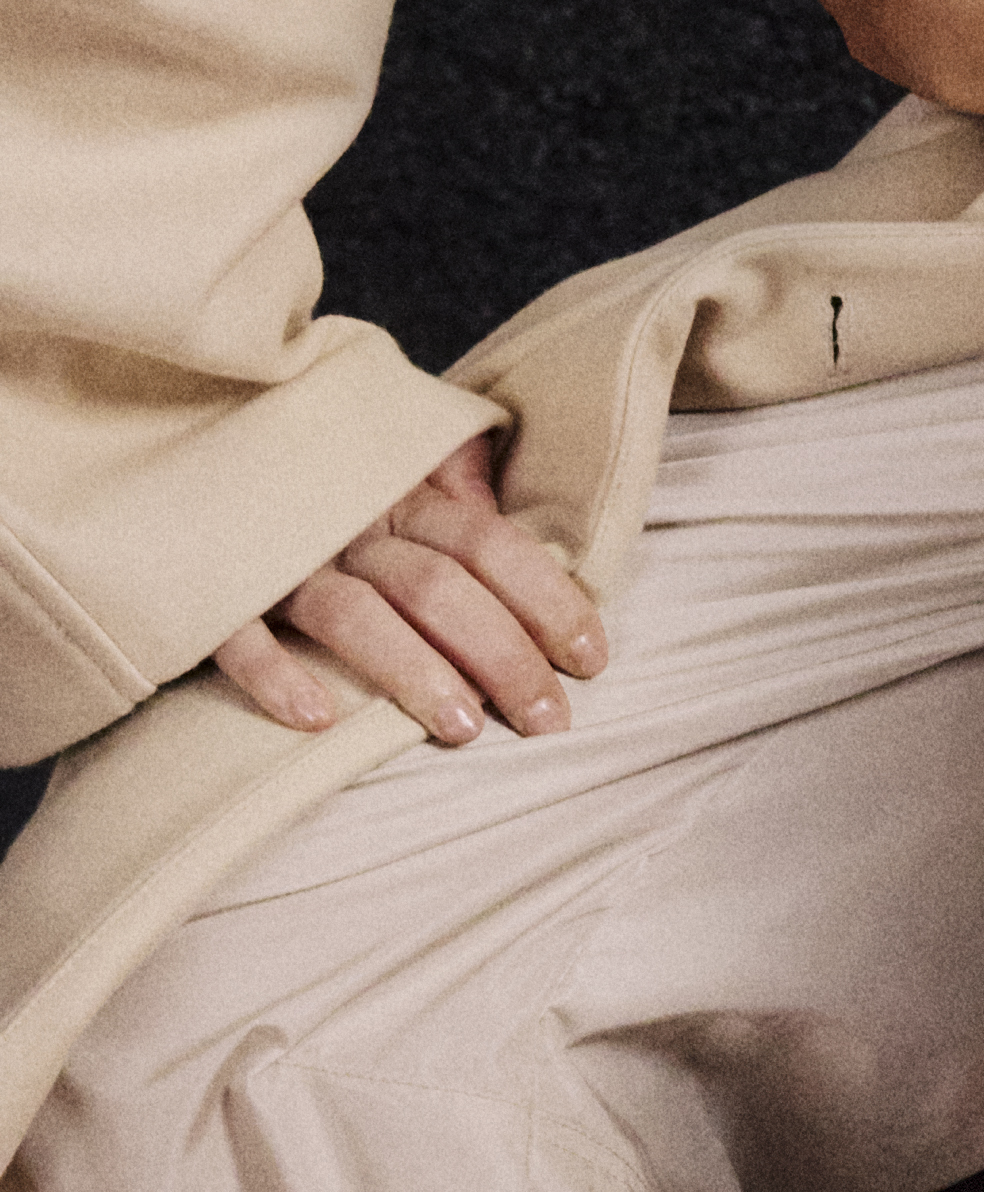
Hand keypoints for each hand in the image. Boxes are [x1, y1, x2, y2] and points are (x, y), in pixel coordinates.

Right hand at [217, 430, 606, 748]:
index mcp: (397, 494)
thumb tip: (511, 506)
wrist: (185, 467)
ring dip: (412, 672)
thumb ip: (453, 476)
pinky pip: (237, 636)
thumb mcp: (391, 461)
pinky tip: (319, 721)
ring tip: (462, 729)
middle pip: (436, 586)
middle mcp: (342, 524)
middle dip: (502, 655)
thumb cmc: (318, 483)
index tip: (591, 660)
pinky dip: (275, 675)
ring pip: (354, 615)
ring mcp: (275, 560)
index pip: (488, 543)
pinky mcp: (211, 597)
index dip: (547, 599)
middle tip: (547, 719)